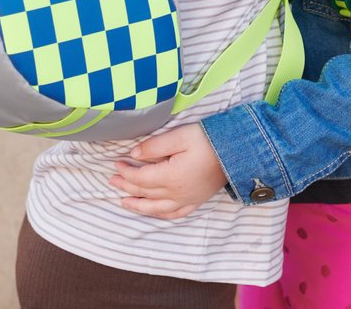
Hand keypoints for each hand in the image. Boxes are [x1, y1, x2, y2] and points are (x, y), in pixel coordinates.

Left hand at [109, 124, 227, 219]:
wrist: (238, 151)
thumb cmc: (209, 140)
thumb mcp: (180, 136)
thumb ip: (155, 146)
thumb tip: (134, 154)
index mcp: (170, 176)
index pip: (140, 177)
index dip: (125, 172)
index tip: (116, 163)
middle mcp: (176, 193)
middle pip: (144, 193)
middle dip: (126, 186)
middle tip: (112, 180)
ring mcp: (187, 200)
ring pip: (155, 209)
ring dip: (138, 205)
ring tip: (124, 202)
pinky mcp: (196, 201)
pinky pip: (174, 214)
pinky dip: (159, 215)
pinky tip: (153, 212)